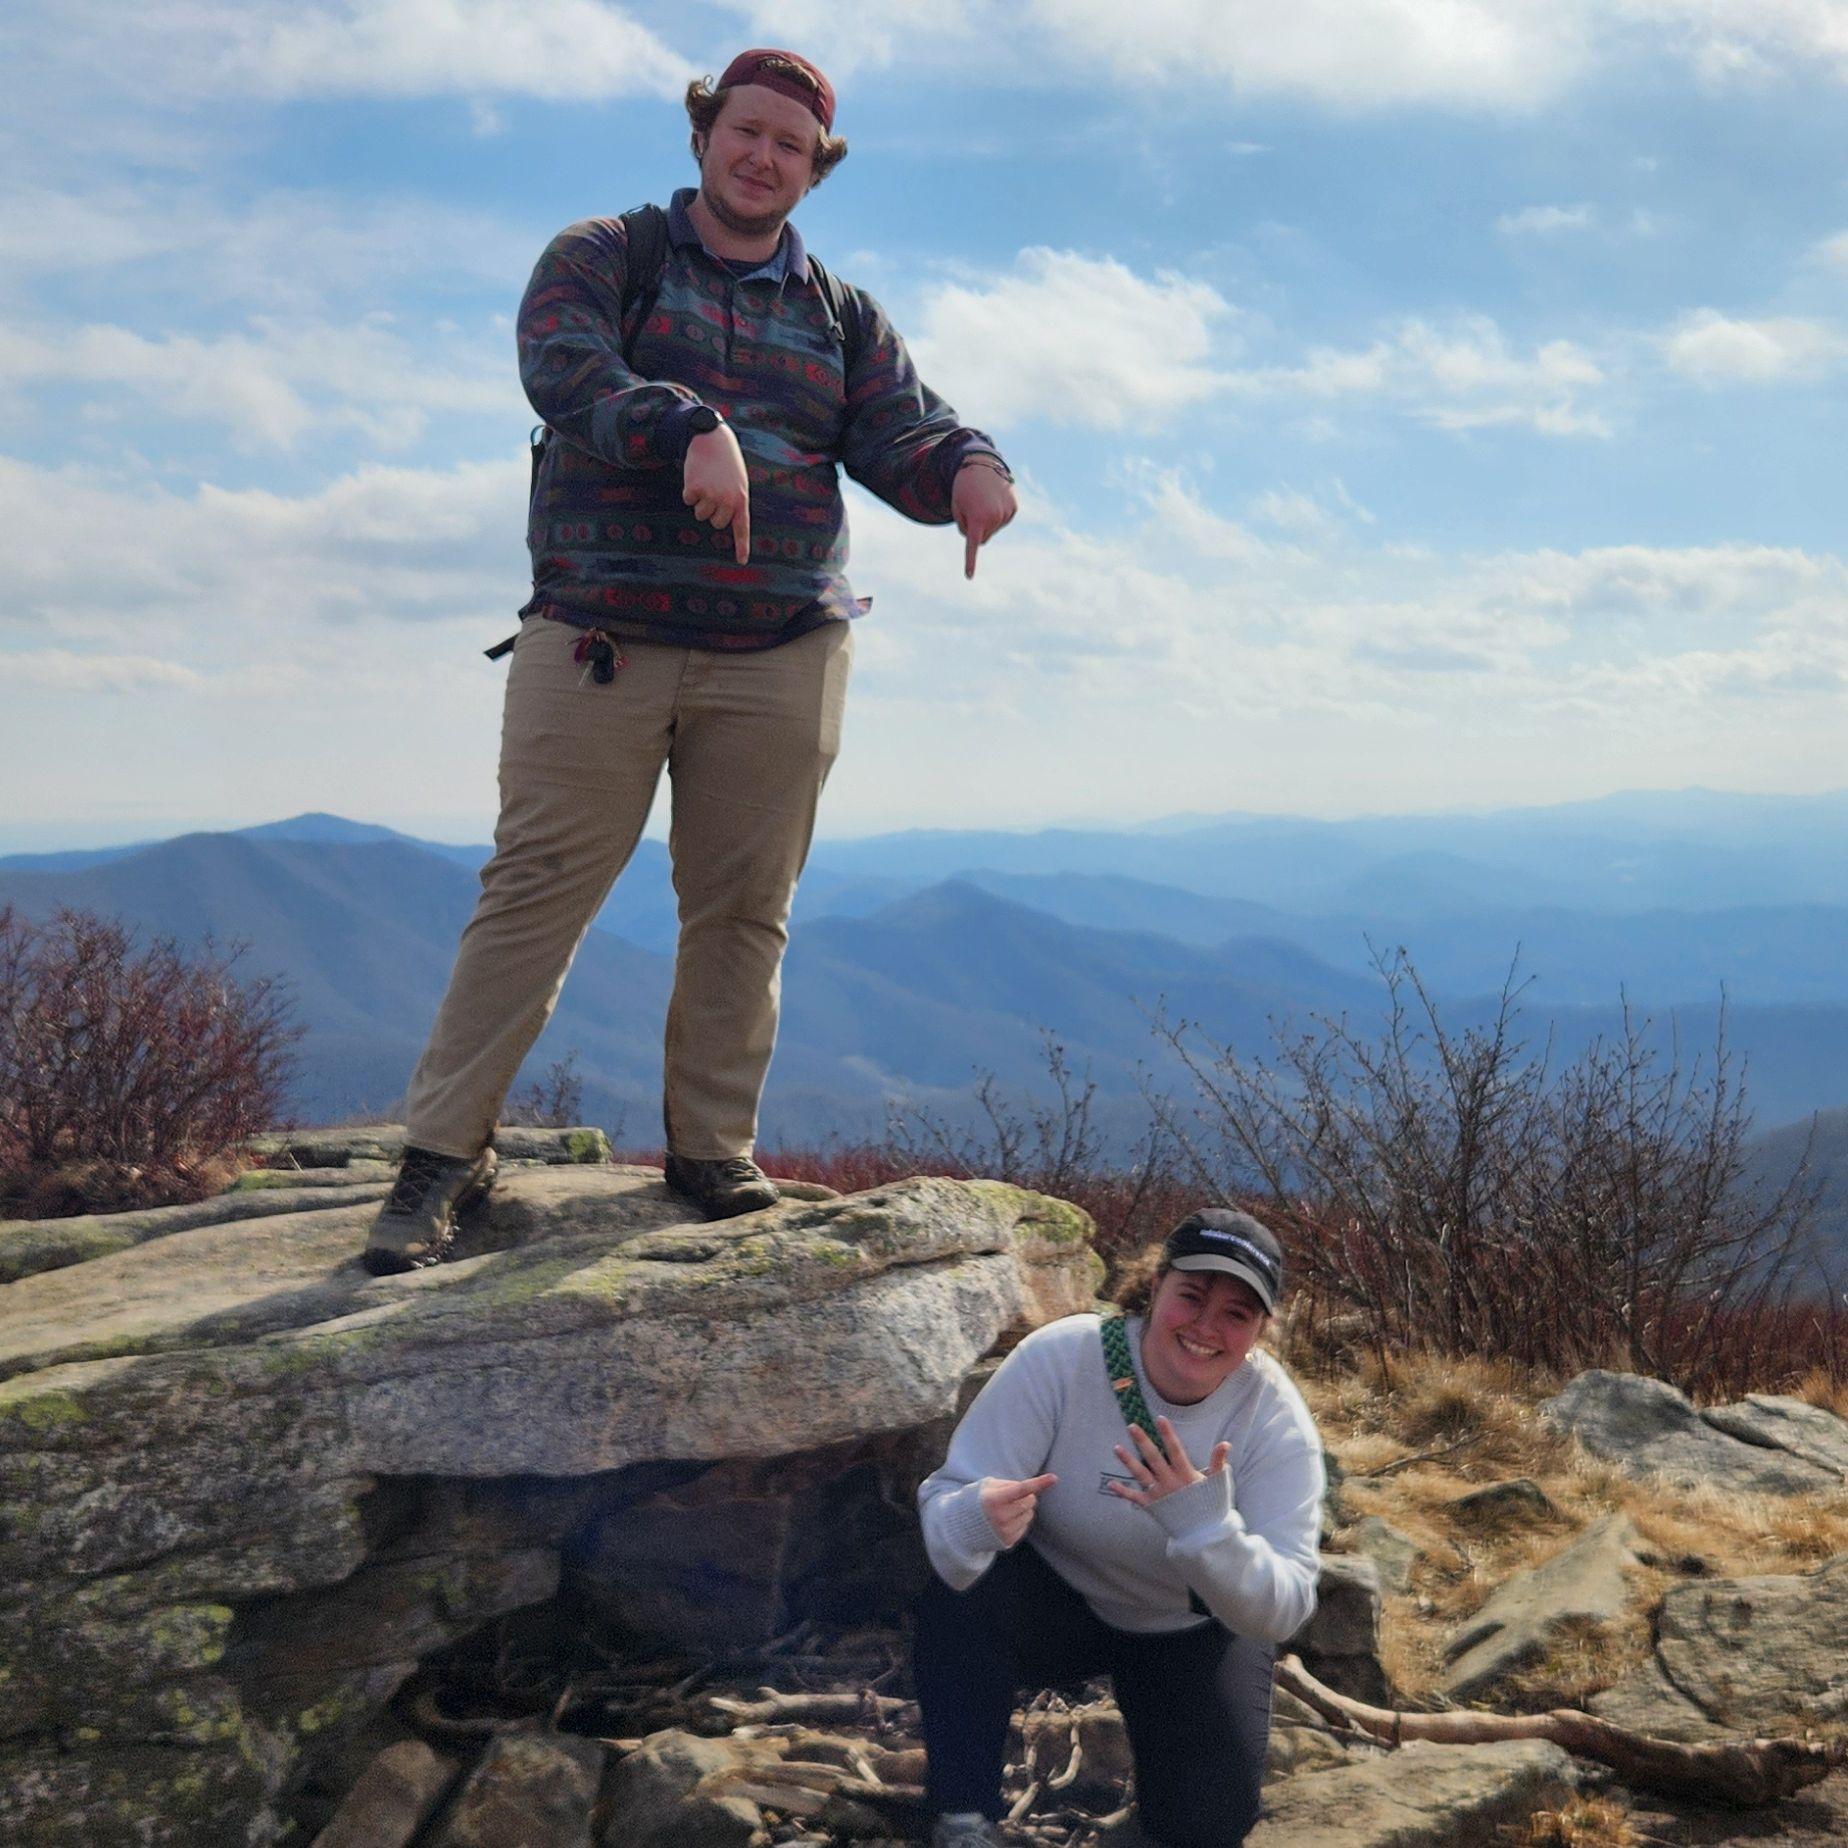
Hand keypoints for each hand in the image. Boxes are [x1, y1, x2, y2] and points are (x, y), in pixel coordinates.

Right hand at [682, 423, 751, 564]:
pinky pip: (688, 500)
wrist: (712, 438)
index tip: (742, 562)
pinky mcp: (695, 489)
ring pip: (700, 514)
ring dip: (700, 500)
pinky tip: (696, 476)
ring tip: (707, 481)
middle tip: (714, 490)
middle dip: (712, 510)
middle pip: (715, 523)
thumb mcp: (738, 481)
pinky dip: (688, 491)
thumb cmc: (726, 461)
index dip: (742, 546)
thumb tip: (721, 520)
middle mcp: (728, 500)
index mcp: (741, 499)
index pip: (742, 528)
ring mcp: (711, 495)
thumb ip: (734, 501)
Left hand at [952, 460, 1016, 579]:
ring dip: (987, 521)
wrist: (981, 463)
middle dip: (976, 530)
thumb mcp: (957, 508)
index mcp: (978, 518)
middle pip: (983, 539)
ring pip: (993, 530)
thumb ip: (964, 528)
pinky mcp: (1014, 508)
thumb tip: (980, 540)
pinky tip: (994, 501)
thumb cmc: (964, 488)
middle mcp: (995, 517)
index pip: (973, 545)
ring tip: (983, 502)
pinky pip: (1002, 521)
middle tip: (972, 509)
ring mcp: (1007, 513)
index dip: (970, 561)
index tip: (969, 576)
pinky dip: (997, 516)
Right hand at [980, 1472, 1057, 1546]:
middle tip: (1013, 1496)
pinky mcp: (1009, 1541)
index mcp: (993, 1499)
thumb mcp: (988, 1486)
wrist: (963, 1527)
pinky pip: (1026, 1525)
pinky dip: (1020, 1520)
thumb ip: (1008, 1484)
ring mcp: (1005, 1531)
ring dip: (1024, 1508)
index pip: (1021, 1489)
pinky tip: (1007, 1520)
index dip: (1039, 1483)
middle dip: (1027, 1496)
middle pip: (1030, 1501)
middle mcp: (1000, 1517)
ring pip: (1030, 1514)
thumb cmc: (979, 1500)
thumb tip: (1031, 1490)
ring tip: (1007, 1509)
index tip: (1054, 1478)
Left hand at [1108, 1418, 1231, 1508]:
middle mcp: (1170, 1483)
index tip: (1159, 1418)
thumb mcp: (1217, 1483)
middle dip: (1142, 1441)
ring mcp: (1159, 1495)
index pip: (1175, 1450)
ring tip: (1116, 1448)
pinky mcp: (1152, 1506)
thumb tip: (1225, 1444)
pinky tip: (1110, 1484)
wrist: (1203, 1534)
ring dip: (1128, 1461)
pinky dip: (1122, 1492)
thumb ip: (1218, 1462)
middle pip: (1153, 1458)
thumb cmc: (1211, 1505)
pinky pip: (1135, 1497)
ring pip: (1141, 1474)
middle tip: (1131, 1426)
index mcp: (1186, 1475)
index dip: (1168, 1434)